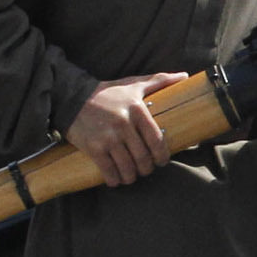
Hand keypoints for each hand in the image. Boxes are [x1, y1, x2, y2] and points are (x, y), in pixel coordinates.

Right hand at [69, 71, 186, 185]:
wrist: (71, 97)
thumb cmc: (107, 92)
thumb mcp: (133, 84)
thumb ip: (160, 80)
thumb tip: (185, 76)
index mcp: (136, 109)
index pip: (156, 139)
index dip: (162, 155)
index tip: (161, 161)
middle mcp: (124, 124)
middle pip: (143, 157)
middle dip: (146, 168)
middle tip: (145, 170)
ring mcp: (108, 137)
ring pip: (127, 167)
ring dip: (131, 177)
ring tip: (131, 176)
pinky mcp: (93, 148)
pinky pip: (108, 171)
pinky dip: (114, 180)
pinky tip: (115, 180)